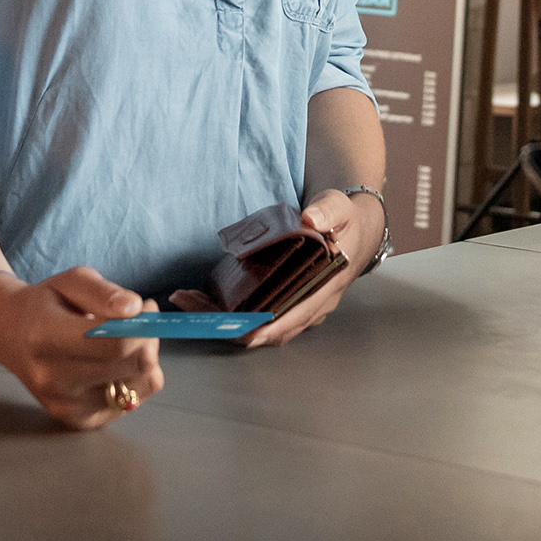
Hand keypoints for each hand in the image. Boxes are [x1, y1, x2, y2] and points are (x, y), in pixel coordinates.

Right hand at [0, 266, 163, 428]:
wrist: (8, 334)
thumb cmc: (44, 304)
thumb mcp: (70, 281)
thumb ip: (104, 292)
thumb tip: (135, 308)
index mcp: (45, 338)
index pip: (113, 344)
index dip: (143, 326)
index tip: (147, 308)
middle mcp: (52, 379)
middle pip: (130, 366)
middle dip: (148, 340)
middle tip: (140, 322)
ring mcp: (64, 406)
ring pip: (136, 387)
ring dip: (144, 361)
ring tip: (126, 342)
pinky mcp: (77, 421)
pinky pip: (130, 403)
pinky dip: (133, 381)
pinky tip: (115, 365)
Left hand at [176, 190, 374, 347]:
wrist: (353, 234)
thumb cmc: (345, 224)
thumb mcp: (340, 209)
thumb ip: (329, 211)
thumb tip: (311, 218)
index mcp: (326, 288)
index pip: (296, 316)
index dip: (270, 327)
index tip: (243, 331)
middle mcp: (310, 306)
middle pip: (267, 328)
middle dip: (228, 322)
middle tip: (191, 302)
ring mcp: (295, 308)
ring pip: (257, 325)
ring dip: (221, 317)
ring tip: (187, 298)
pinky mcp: (282, 302)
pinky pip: (254, 314)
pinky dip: (228, 310)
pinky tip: (202, 297)